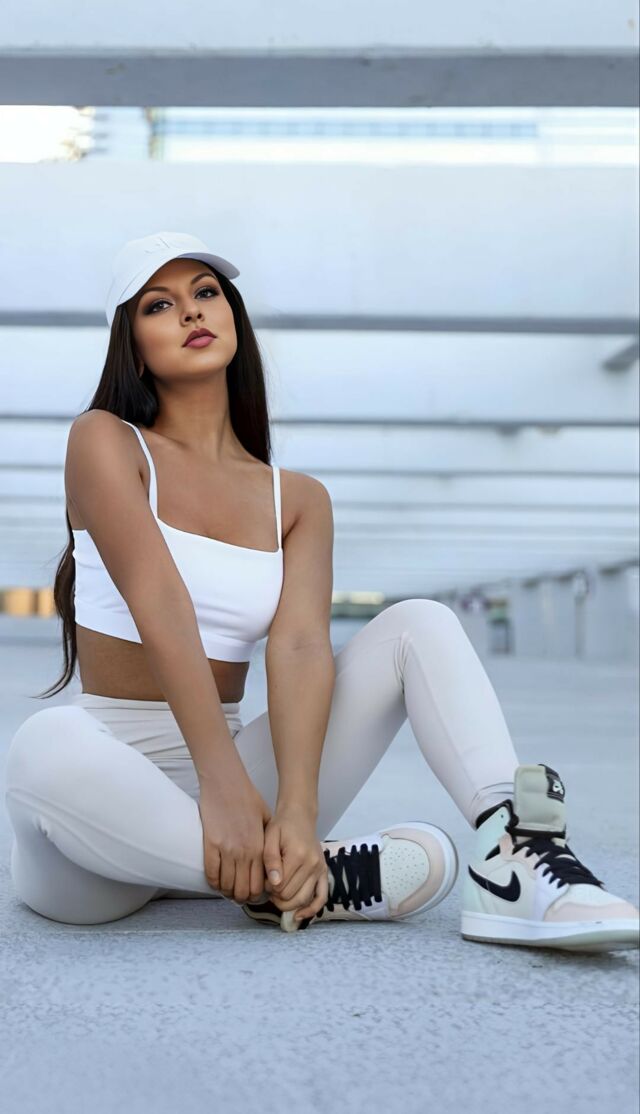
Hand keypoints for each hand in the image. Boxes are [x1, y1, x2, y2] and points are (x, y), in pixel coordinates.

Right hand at [198, 774, 272, 904]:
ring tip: (227, 889)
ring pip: (226, 886)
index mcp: (260, 848)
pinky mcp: (210, 845)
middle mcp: (244, 853)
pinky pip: (211, 874)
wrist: (227, 784)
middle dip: (242, 897)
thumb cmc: (248, 799)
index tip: (253, 894)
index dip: (256, 895)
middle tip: (239, 895)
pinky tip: (216, 881)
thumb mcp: (267, 820)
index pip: (260, 885)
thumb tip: (271, 862)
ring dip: (226, 892)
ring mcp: (226, 850)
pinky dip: (213, 883)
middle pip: (243, 890)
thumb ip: (268, 842)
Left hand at [263, 804, 328, 922]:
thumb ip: (270, 860)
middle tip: (269, 887)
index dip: (268, 888)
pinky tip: (299, 916)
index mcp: (298, 855)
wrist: (300, 817)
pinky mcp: (324, 873)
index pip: (280, 886)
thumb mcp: (269, 837)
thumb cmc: (282, 826)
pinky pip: (322, 897)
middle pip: (291, 896)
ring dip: (288, 904)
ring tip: (278, 896)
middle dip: (276, 897)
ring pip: (303, 899)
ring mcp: (321, 870)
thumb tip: (274, 883)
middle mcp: (313, 864)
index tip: (264, 879)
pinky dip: (311, 910)